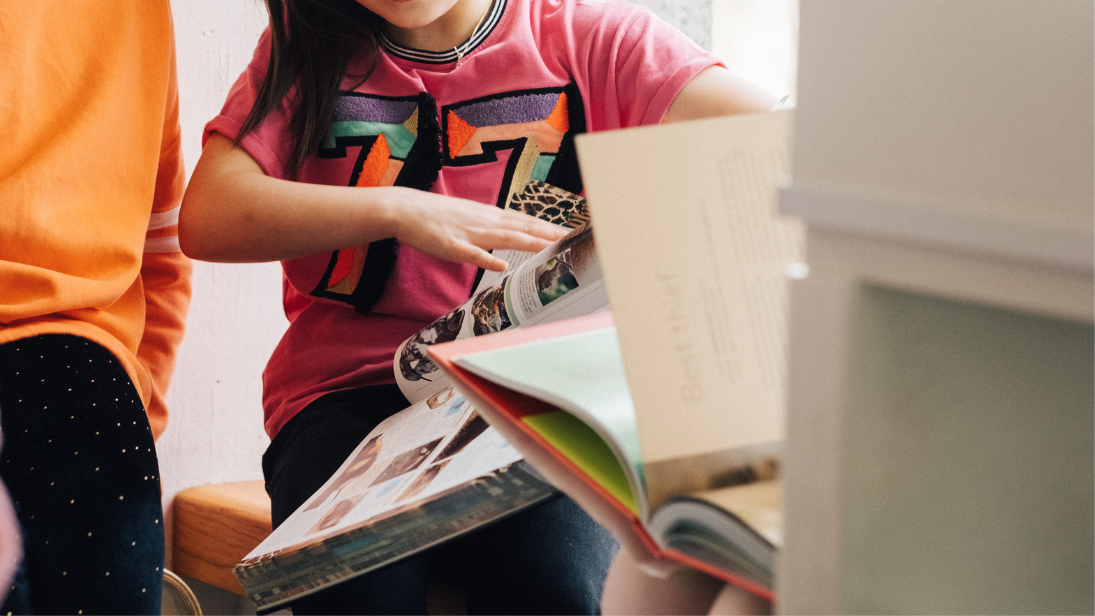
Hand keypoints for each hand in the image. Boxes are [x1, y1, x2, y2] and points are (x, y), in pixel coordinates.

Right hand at [389, 187, 568, 271]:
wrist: (406, 208)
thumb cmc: (437, 215)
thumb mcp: (469, 217)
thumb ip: (489, 226)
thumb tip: (507, 234)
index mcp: (489, 216)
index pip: (525, 221)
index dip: (548, 227)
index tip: (569, 232)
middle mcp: (485, 222)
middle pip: (523, 228)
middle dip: (549, 234)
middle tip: (573, 238)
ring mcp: (470, 233)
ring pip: (506, 237)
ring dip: (530, 241)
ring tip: (552, 246)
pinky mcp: (453, 246)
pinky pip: (473, 254)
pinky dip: (488, 259)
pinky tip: (503, 265)